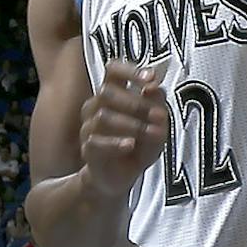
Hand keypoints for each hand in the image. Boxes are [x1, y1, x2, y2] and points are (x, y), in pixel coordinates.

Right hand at [79, 60, 169, 197]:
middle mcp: (97, 105)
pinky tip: (130, 145)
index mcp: (114, 92)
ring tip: (152, 134)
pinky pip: (96, 141)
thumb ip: (157, 101)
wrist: (121, 176)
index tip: (150, 79)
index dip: (130, 70)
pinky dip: (116, 143)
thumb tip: (154, 86)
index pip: (113, 70)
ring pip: (103, 116)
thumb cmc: (140, 142)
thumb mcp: (158, 122)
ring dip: (132, 125)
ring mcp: (89, 127)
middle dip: (137, 103)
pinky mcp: (87, 148)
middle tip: (159, 116)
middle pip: (107, 92)